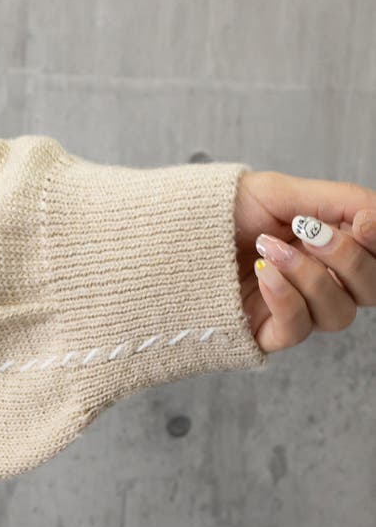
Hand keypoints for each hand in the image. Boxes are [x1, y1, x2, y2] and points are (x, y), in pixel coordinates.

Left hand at [234, 171, 375, 352]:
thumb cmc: (221, 212)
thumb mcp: (282, 193)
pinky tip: (265, 274)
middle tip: (312, 235)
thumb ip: (339, 201)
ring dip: (311, 279)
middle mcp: (318, 281)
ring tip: (271, 250)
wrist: (171, 232)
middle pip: (370, 290)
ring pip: (337, 314)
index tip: (361, 224)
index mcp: (329, 247)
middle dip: (349, 260)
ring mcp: (293, 309)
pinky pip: (295, 330)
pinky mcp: (264, 333)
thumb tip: (374, 218)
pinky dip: (286, 300)